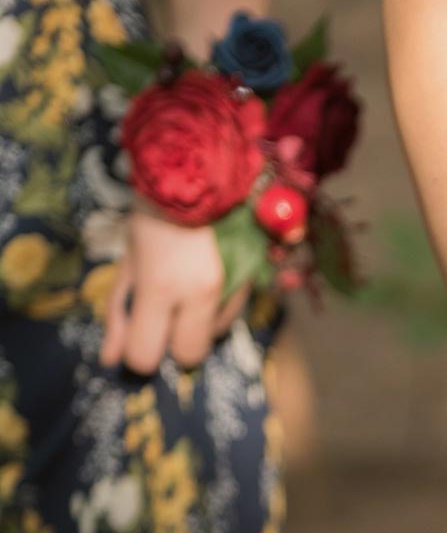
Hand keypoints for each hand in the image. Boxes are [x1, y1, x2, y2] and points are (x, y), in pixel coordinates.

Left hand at [101, 209, 248, 374]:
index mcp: (159, 287)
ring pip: (215, 337)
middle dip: (174, 345)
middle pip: (189, 355)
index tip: (137, 337)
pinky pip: (232, 315)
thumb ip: (118, 313)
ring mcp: (230, 286)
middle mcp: (199, 294)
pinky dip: (217, 311)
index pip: (145, 355)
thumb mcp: (128, 265)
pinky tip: (205, 285)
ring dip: (197, 325)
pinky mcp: (251, 278)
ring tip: (185, 293)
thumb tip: (110, 359)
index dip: (138, 353)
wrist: (198, 173)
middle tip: (163, 319)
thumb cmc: (152, 216)